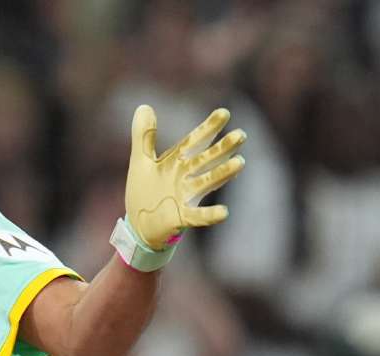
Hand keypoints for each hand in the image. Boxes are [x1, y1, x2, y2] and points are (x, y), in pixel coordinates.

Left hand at [124, 105, 246, 248]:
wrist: (139, 226)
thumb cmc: (144, 192)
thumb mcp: (140, 161)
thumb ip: (143, 136)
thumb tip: (144, 105)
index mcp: (176, 162)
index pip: (193, 142)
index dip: (207, 128)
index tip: (224, 113)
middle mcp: (185, 178)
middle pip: (206, 160)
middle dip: (222, 148)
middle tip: (241, 135)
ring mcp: (185, 197)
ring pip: (206, 182)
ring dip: (222, 173)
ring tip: (240, 163)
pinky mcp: (181, 218)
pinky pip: (197, 217)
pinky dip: (210, 215)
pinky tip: (224, 212)